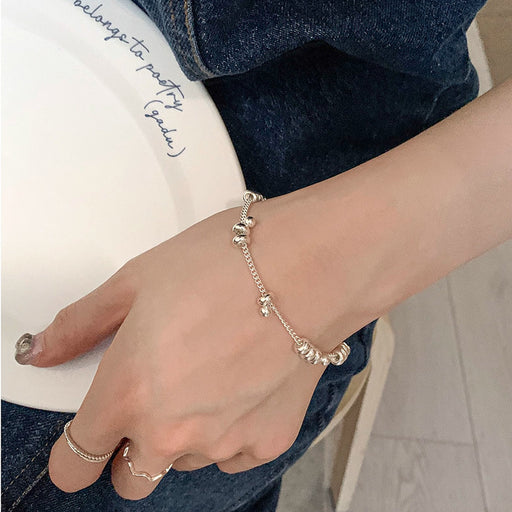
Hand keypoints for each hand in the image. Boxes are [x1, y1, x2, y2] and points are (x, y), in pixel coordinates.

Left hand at [25, 198, 334, 499]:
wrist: (307, 268)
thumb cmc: (227, 264)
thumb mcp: (137, 280)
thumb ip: (80, 324)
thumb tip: (42, 349)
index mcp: (128, 392)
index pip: (74, 463)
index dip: (74, 454)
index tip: (85, 440)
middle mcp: (172, 431)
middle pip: (130, 480)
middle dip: (131, 449)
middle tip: (155, 396)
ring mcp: (223, 441)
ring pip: (185, 461)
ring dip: (186, 433)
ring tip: (210, 373)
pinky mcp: (267, 440)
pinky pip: (234, 452)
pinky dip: (230, 428)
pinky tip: (243, 382)